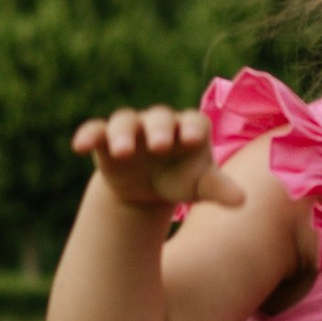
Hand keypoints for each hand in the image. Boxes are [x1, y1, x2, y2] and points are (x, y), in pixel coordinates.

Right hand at [72, 106, 241, 212]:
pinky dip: (88, 134)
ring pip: (126, 122)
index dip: (191, 128)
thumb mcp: (199, 187)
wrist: (148, 187)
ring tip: (122, 151)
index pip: (192, 122)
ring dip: (123, 134)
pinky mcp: (106, 139)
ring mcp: (132, 129)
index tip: (192, 139)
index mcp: (189, 129)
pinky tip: (79, 146)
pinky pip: (96, 130)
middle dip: (159, 130)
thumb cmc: (180, 180)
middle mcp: (160, 124)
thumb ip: (219, 189)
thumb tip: (242, 201)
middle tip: (159, 145)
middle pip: (159, 119)